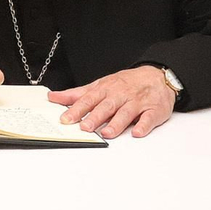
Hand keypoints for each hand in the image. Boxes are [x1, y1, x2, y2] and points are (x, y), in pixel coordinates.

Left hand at [49, 65, 175, 138]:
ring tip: (107, 133)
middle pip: (106, 106)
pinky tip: (137, 132)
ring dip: (116, 123)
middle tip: (84, 128)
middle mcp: (120, 95)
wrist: (156, 76)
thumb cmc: (126, 83)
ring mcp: (137, 103)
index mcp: (106, 89)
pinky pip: (148, 118)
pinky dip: (143, 125)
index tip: (65, 119)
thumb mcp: (100, 85)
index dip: (76, 109)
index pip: (88, 99)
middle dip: (94, 117)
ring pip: (126, 113)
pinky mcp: (153, 110)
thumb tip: (54, 97)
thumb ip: (77, 93)